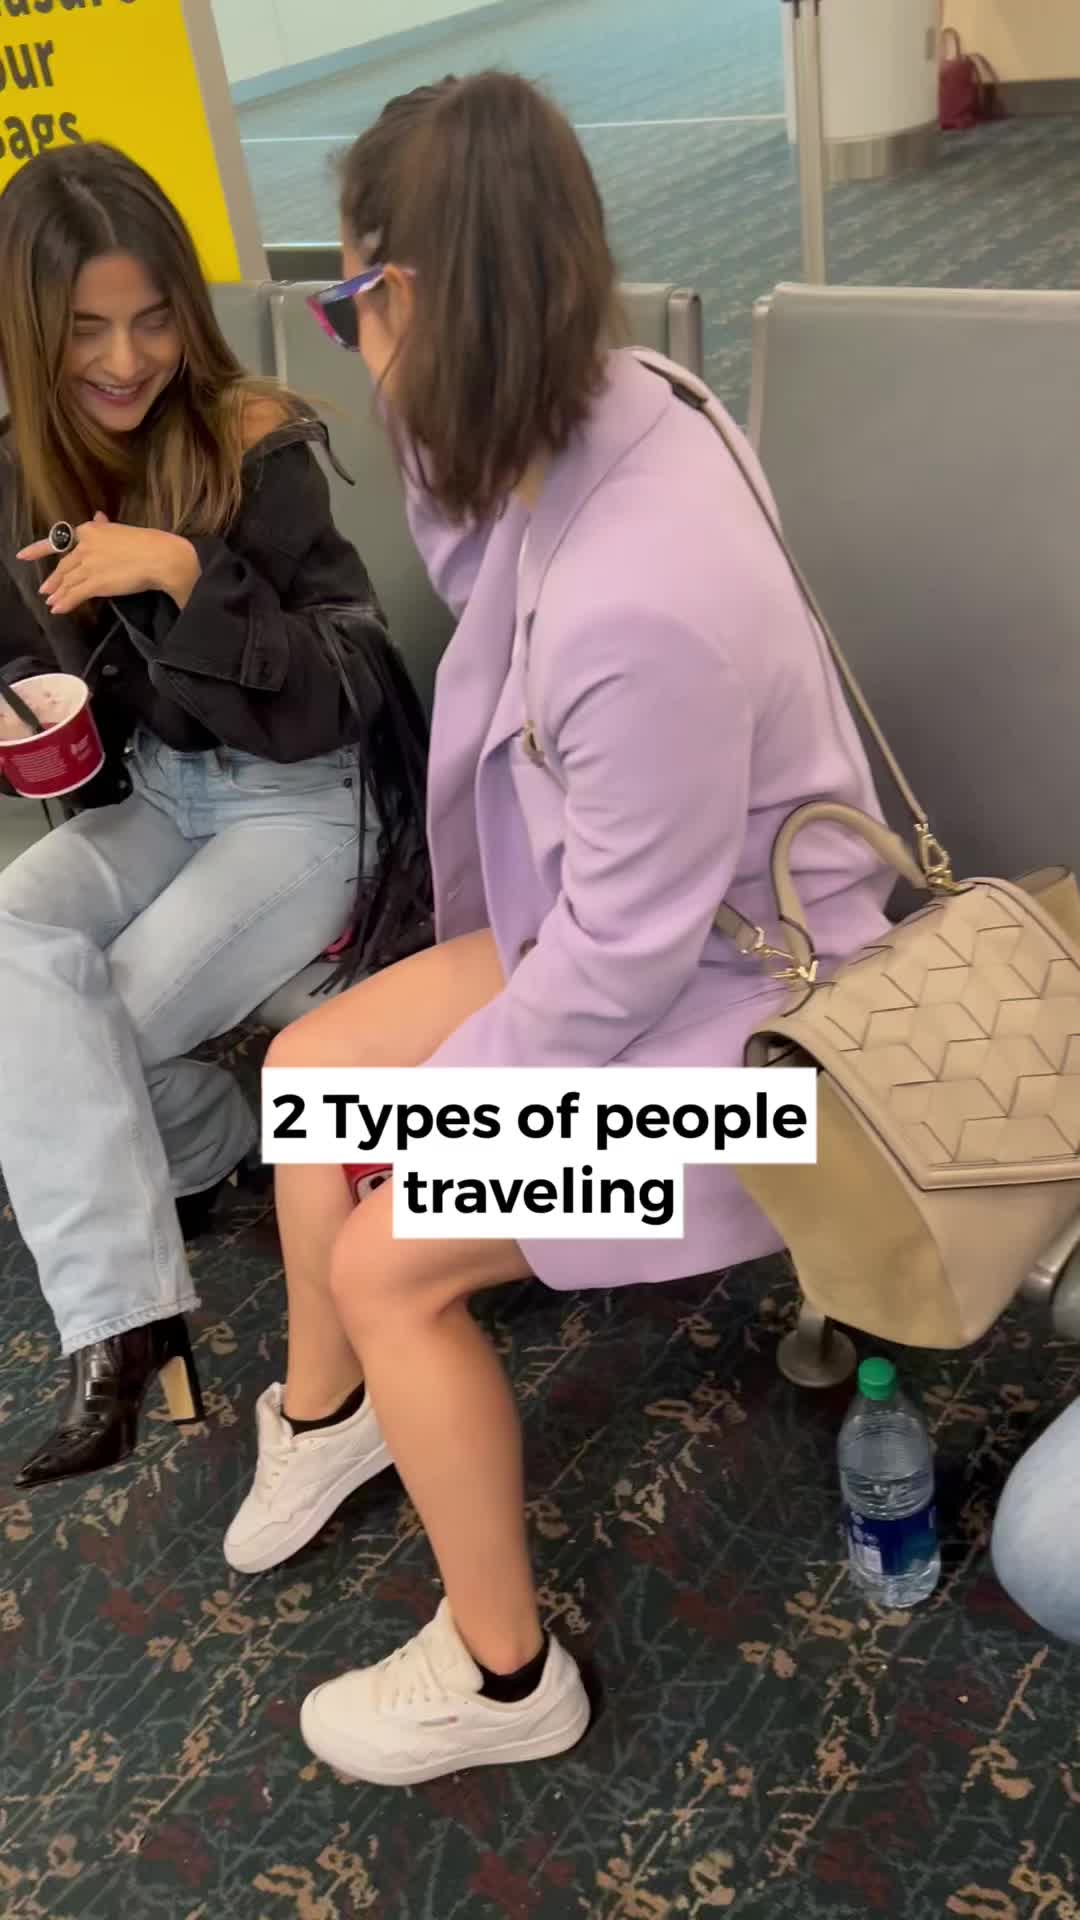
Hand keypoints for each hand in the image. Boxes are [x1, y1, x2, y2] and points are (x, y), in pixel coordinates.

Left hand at [17, 514, 200, 615]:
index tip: (24, 554)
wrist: (160, 557)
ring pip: (67, 581)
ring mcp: (88, 564)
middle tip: (44, 589)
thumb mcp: (122, 530)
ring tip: (51, 603)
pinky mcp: (95, 582)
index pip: (60, 539)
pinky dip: (65, 602)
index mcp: (91, 530)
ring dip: (58, 593)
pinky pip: (75, 594)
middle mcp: (85, 546)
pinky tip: (58, 609)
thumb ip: (106, 527)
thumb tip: (98, 516)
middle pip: (64, 565)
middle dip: (53, 579)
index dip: (39, 548)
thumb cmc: (149, 543)